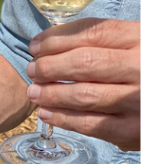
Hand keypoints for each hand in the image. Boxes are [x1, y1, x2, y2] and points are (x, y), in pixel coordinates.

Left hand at [27, 18, 139, 150]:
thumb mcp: (134, 48)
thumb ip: (104, 43)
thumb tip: (52, 43)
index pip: (95, 33)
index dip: (58, 39)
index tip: (36, 46)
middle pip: (85, 62)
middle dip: (50, 66)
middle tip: (33, 70)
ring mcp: (137, 100)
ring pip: (82, 95)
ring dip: (51, 93)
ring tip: (34, 92)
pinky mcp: (130, 130)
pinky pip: (87, 124)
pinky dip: (62, 118)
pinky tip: (46, 112)